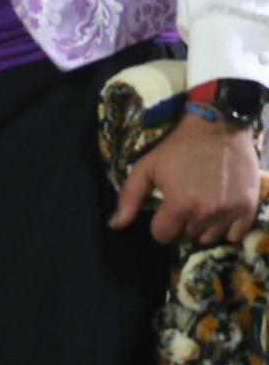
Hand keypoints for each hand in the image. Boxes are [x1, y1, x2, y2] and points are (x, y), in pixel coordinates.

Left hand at [111, 114, 261, 244]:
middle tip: (182, 206)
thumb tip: (115, 225)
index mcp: (179, 206)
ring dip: (202, 228)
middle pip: (186, 237)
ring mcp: (230, 212)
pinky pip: (236, 235)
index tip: (163, 212)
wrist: (219, 126)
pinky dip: (226, 229)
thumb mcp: (146, 167)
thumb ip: (129, 198)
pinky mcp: (249, 207)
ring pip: (209, 238)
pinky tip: (219, 214)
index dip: (159, 226)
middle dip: (180, 225)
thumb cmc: (179, 146)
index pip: (163, 236)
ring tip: (200, 208)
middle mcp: (206, 214)